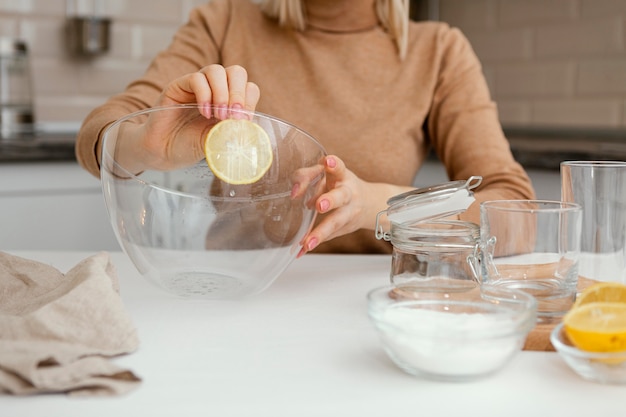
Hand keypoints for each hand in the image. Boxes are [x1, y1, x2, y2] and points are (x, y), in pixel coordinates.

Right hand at [112, 65, 259, 173]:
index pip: (249, 87)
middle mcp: (216, 90)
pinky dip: (204, 95)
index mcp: (230, 102)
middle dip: (239, 93)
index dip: (249, 101)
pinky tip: (204, 113)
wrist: (164, 151)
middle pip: (236, 72)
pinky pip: (196, 78)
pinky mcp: (179, 85)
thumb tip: (249, 130)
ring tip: (219, 116)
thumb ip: (232, 133)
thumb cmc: (191, 146)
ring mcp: (197, 86)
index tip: (244, 121)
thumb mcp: (218, 141)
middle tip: (235, 115)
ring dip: (222, 94)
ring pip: (217, 71)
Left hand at [294, 155, 373, 256]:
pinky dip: (316, 243)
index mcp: (342, 176)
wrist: (368, 204)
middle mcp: (348, 193)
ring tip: (308, 242)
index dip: (333, 165)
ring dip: (321, 232)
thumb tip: (294, 194)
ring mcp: (349, 212)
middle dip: (330, 200)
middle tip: (319, 205)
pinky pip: (329, 236)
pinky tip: (302, 250)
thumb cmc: (340, 185)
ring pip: (335, 222)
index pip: (339, 167)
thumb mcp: (327, 175)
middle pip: (341, 196)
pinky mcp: (345, 227)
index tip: (327, 162)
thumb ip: (306, 177)